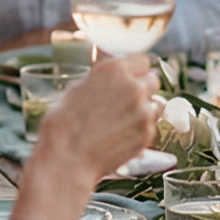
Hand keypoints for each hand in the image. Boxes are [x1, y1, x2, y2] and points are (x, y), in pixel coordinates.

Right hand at [32, 54, 159, 185]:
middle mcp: (134, 87)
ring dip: (145, 109)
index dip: (136, 69)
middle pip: (153, 80)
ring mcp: (143, 112)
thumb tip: (111, 79)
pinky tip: (122, 136)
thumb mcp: (76, 88)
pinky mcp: (147, 134)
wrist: (67, 159)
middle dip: (143, 88)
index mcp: (114, 70)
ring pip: (156, 104)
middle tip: (128, 100)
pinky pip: (151, 127)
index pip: (142, 60)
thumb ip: (101, 80)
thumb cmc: (63, 124)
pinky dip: (141, 130)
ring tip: (125, 120)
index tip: (132, 76)